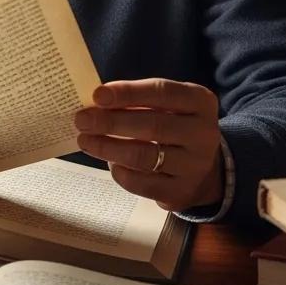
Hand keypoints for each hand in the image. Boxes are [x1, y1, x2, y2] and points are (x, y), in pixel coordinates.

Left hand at [74, 79, 223, 212]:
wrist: (203, 167)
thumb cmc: (173, 124)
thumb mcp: (166, 105)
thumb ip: (136, 100)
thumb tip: (94, 103)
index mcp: (200, 101)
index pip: (162, 92)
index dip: (128, 93)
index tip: (97, 95)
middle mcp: (203, 133)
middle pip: (153, 125)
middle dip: (112, 122)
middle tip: (82, 120)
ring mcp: (195, 166)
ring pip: (145, 156)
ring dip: (108, 147)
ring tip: (85, 140)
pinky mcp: (181, 192)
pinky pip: (143, 183)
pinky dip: (120, 172)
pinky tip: (108, 162)